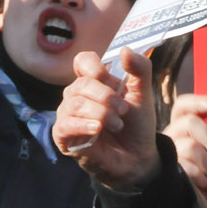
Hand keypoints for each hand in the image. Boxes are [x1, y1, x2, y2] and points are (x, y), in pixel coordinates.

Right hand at [54, 48, 160, 190]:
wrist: (138, 157)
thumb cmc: (136, 125)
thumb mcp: (143, 94)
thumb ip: (140, 69)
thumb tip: (125, 50)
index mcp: (94, 82)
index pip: (83, 61)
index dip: (96, 67)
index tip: (112, 80)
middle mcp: (77, 96)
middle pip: (82, 83)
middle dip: (107, 97)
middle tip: (124, 111)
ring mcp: (68, 115)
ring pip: (75, 103)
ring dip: (101, 113)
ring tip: (117, 125)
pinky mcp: (63, 136)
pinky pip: (64, 124)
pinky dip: (83, 125)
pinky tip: (97, 130)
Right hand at [164, 95, 206, 207]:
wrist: (202, 207)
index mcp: (184, 127)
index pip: (184, 105)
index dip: (199, 101)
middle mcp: (172, 136)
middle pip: (188, 122)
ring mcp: (167, 153)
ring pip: (190, 147)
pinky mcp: (166, 170)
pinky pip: (185, 166)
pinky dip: (201, 176)